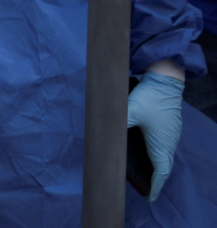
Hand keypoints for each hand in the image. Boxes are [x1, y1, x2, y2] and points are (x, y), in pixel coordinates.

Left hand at [127, 64, 185, 199]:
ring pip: (164, 155)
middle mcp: (169, 142)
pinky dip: (155, 154)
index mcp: (162, 143)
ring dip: (155, 166)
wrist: (165, 79)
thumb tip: (106, 135)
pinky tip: (144, 152)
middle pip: (163, 166)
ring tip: (144, 174)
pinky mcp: (168, 126)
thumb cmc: (149, 96)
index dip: (155, 185)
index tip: (148, 196)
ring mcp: (170, 134)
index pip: (161, 171)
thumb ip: (118, 124)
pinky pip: (163, 145)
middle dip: (154, 179)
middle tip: (145, 189)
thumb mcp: (130, 110)